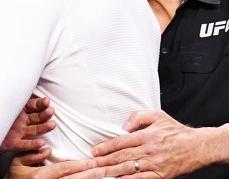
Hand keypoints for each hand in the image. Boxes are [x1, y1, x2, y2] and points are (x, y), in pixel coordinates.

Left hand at [1, 97, 55, 151]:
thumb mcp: (1, 100)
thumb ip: (10, 94)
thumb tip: (16, 79)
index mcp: (20, 109)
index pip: (33, 105)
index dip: (40, 104)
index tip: (47, 101)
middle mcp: (22, 121)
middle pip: (36, 118)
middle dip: (45, 115)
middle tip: (51, 111)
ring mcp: (19, 132)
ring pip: (34, 130)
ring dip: (44, 128)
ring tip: (52, 125)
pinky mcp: (14, 143)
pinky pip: (25, 144)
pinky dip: (33, 144)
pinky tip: (41, 143)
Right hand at [7, 148, 103, 178]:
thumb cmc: (13, 177)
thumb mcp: (18, 163)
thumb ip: (32, 155)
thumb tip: (48, 149)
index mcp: (39, 175)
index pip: (63, 169)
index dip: (79, 166)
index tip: (91, 162)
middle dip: (88, 174)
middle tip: (101, 169)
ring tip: (99, 176)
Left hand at [92, 109, 216, 177]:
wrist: (199, 147)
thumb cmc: (177, 131)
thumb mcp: (158, 116)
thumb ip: (138, 117)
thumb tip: (123, 126)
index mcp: (147, 135)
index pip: (121, 142)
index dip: (105, 147)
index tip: (94, 150)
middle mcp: (149, 150)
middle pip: (122, 156)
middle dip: (104, 161)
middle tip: (90, 164)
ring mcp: (155, 164)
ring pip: (129, 168)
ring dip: (111, 171)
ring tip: (98, 173)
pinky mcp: (162, 175)